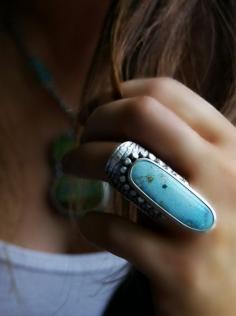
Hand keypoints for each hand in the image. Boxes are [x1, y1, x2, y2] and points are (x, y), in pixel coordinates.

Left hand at [64, 78, 235, 314]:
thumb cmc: (216, 223)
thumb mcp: (212, 172)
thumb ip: (179, 142)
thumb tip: (116, 111)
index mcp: (228, 145)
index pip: (165, 92)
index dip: (119, 93)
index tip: (98, 110)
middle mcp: (222, 175)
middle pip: (140, 114)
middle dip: (97, 119)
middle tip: (82, 136)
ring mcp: (201, 221)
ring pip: (121, 163)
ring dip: (81, 159)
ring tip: (70, 167)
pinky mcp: (179, 268)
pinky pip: (113, 231)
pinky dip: (92, 222)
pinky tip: (91, 223)